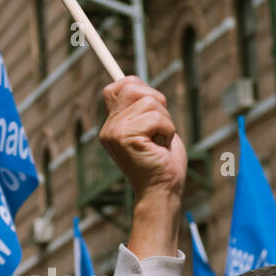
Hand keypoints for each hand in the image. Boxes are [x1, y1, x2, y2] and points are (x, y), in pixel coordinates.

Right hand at [99, 77, 186, 202]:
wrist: (162, 192)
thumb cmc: (163, 163)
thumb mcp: (153, 128)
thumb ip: (144, 107)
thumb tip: (138, 84)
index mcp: (112, 126)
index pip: (118, 86)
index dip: (138, 87)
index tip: (154, 106)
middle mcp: (108, 128)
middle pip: (132, 86)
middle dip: (157, 102)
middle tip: (161, 128)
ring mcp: (114, 133)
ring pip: (148, 101)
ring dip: (165, 119)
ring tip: (161, 140)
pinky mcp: (125, 138)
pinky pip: (155, 117)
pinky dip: (167, 129)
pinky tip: (162, 146)